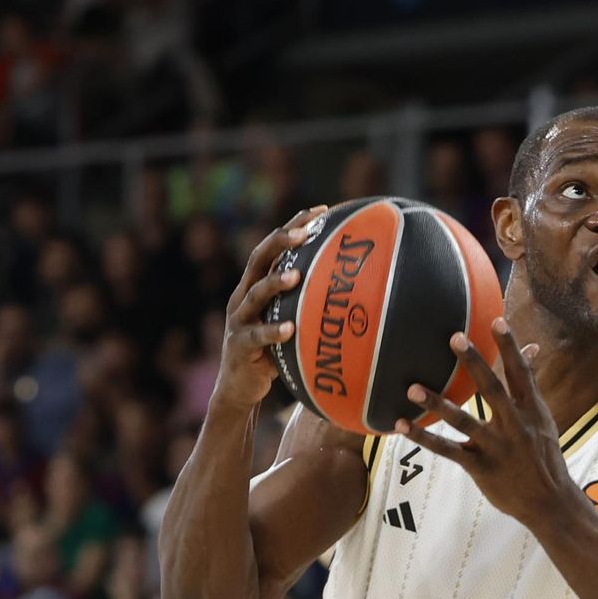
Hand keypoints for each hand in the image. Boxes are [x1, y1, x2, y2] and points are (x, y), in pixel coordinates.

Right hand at [210, 205, 326, 413]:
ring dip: (275, 283)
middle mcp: (244, 297)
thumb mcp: (290, 321)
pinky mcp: (239, 346)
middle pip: (259, 260)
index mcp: (256, 286)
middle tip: (304, 233)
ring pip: (255, 294)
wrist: (241, 387)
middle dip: (280, 242)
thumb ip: (309, 304)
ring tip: (296, 275)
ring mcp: (239, 320)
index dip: (294, 227)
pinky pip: (257, 337)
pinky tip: (290, 329)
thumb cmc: (273, 351)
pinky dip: (273, 332)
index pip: (273, 248)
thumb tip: (358, 292)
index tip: (320, 211)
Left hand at [397, 320, 568, 526]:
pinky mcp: (480, 467)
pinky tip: (402, 425)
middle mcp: (515, 425)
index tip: (497, 321)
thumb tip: (531, 348)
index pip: (521, 373)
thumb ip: (530, 385)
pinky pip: (447, 450)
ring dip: (437, 404)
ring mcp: (497, 447)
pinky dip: (423, 438)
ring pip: (464, 421)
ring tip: (413, 388)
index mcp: (532, 411)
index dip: (510, 347)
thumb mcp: (543, 420)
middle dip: (474, 363)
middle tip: (454, 338)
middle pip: (492, 389)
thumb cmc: (544, 456)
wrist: (549, 502)